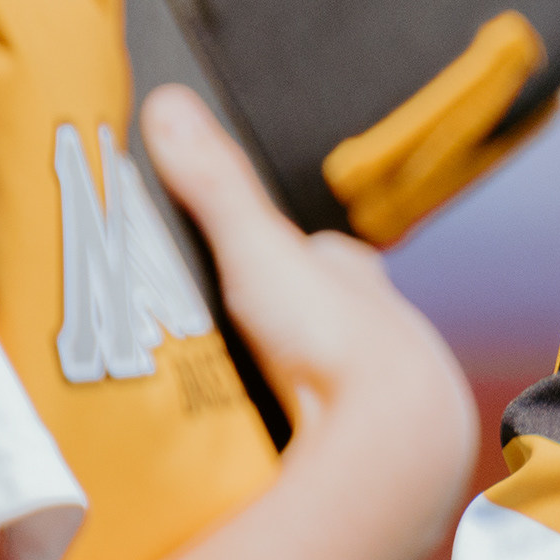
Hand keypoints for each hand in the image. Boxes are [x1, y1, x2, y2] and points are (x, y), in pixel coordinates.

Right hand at [144, 85, 478, 559]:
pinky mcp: (370, 455)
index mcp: (356, 279)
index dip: (283, 258)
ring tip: (233, 407)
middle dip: (286, 329)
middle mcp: (380, 331)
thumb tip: (166, 103)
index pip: (320, 257)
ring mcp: (380, 396)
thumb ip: (214, 185)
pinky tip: (264, 456)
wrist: (393, 440)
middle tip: (227, 344)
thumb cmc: (336, 335)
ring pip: (331, 383)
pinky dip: (297, 441)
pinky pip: (326, 440)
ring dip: (292, 390)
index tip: (243, 264)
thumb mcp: (261, 250)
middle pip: (325, 321)